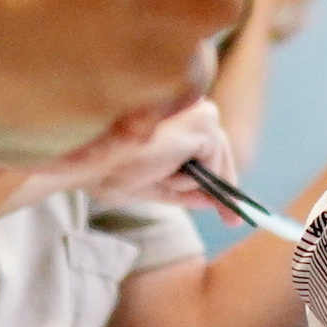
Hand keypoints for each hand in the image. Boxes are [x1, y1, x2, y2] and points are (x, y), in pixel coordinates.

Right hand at [5, 98, 236, 210]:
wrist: (91, 162)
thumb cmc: (107, 170)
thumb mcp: (151, 185)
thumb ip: (183, 191)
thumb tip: (212, 200)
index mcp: (174, 114)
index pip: (206, 148)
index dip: (218, 178)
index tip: (232, 210)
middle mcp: (190, 104)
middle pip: (219, 153)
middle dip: (225, 190)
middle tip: (235, 222)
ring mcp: (200, 111)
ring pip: (214, 162)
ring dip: (188, 182)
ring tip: (152, 173)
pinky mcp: (204, 123)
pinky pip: (211, 166)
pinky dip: (187, 179)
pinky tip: (160, 167)